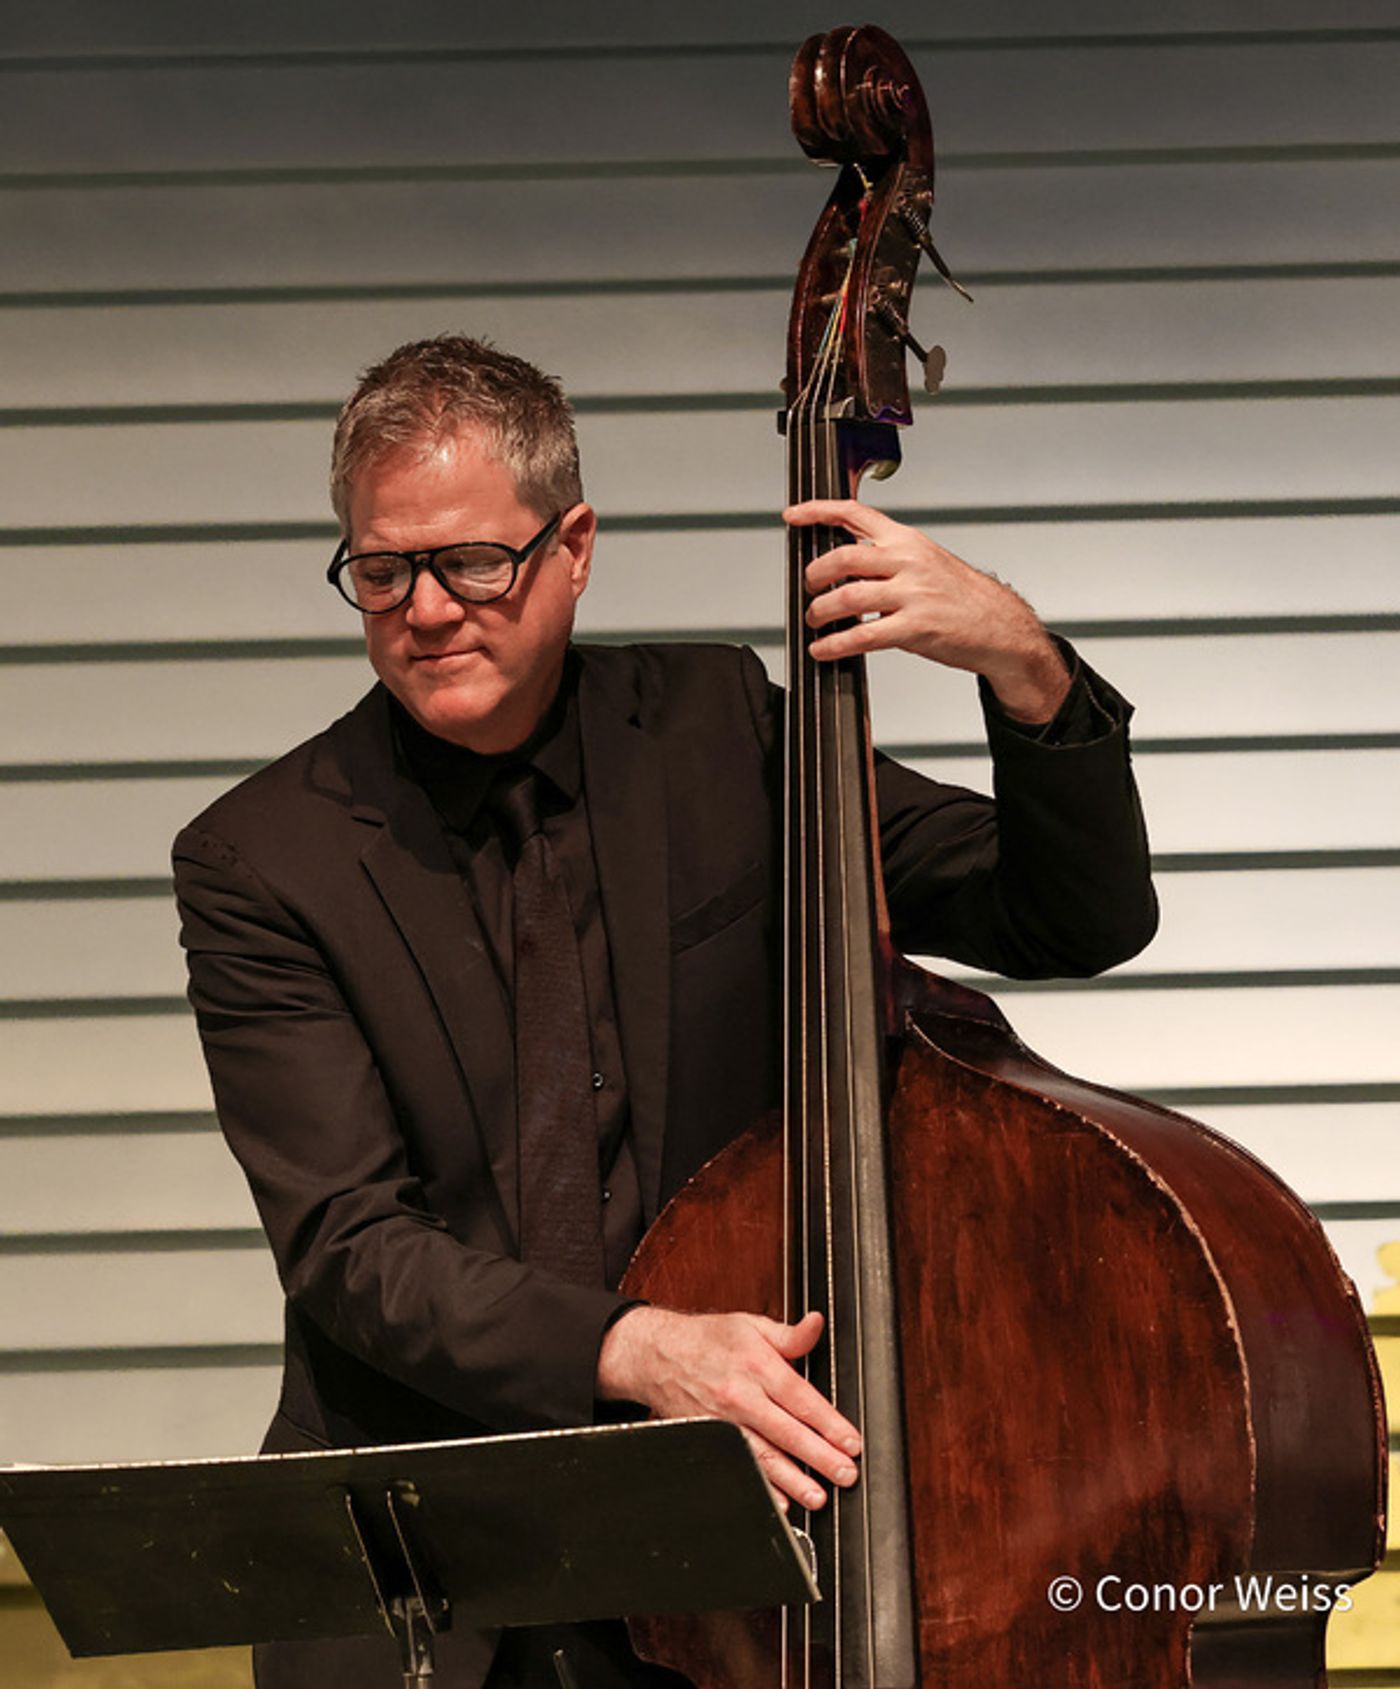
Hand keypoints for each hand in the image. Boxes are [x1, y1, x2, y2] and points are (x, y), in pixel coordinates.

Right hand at [596, 1306, 861, 1510]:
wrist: (657, 1355)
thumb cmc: (707, 1340)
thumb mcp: (750, 1325)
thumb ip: (789, 1335)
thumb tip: (818, 1324)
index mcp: (756, 1365)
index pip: (800, 1398)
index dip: (829, 1423)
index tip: (851, 1442)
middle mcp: (740, 1396)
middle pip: (786, 1432)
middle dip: (820, 1457)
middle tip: (846, 1474)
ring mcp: (723, 1423)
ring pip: (763, 1456)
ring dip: (793, 1480)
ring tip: (818, 1496)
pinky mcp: (711, 1440)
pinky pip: (739, 1466)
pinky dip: (760, 1487)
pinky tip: (778, 1502)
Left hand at [786, 498, 1070, 722]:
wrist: (1001, 626)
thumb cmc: (962, 596)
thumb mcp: (926, 560)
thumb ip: (888, 557)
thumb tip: (845, 563)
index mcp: (907, 540)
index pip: (855, 513)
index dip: (818, 511)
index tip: (793, 515)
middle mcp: (908, 561)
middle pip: (841, 557)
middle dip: (814, 575)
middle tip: (810, 589)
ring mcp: (912, 594)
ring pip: (846, 597)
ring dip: (820, 612)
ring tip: (815, 621)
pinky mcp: (915, 627)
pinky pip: (862, 635)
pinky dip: (835, 645)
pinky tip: (824, 650)